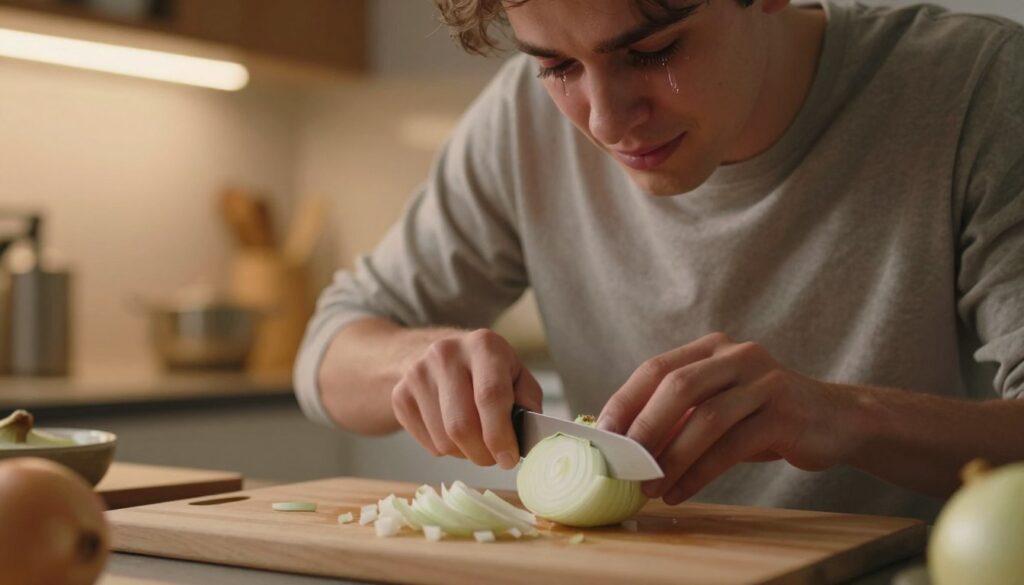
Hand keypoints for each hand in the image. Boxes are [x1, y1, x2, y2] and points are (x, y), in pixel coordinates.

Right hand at [391, 329, 543, 468]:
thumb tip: (528, 434)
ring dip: (465, 453)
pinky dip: (446, 450)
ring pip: (444, 441)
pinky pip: (427, 444)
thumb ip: (528, 401)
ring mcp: (417, 374)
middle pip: (462, 425)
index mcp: (483, 345)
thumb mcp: (516, 373)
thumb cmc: (486, 370)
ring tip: (475, 440)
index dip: (500, 435)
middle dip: (483, 453)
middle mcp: (446, 353)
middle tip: (494, 458)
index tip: (508, 459)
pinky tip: (452, 432)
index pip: (490, 396)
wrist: (434, 354)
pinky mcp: (400, 395)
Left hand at [598, 332, 854, 504]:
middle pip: (678, 386)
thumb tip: (623, 443)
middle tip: (624, 464)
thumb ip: (679, 414)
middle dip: (644, 428)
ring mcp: (764, 382)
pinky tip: (681, 493)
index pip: (657, 368)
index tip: (602, 434)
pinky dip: (700, 474)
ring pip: (706, 419)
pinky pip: (732, 447)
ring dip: (671, 458)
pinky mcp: (784, 414)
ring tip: (650, 488)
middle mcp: (737, 356)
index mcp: (713, 348)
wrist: (836, 420)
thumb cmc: (763, 416)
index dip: (625, 400)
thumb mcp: (719, 405)